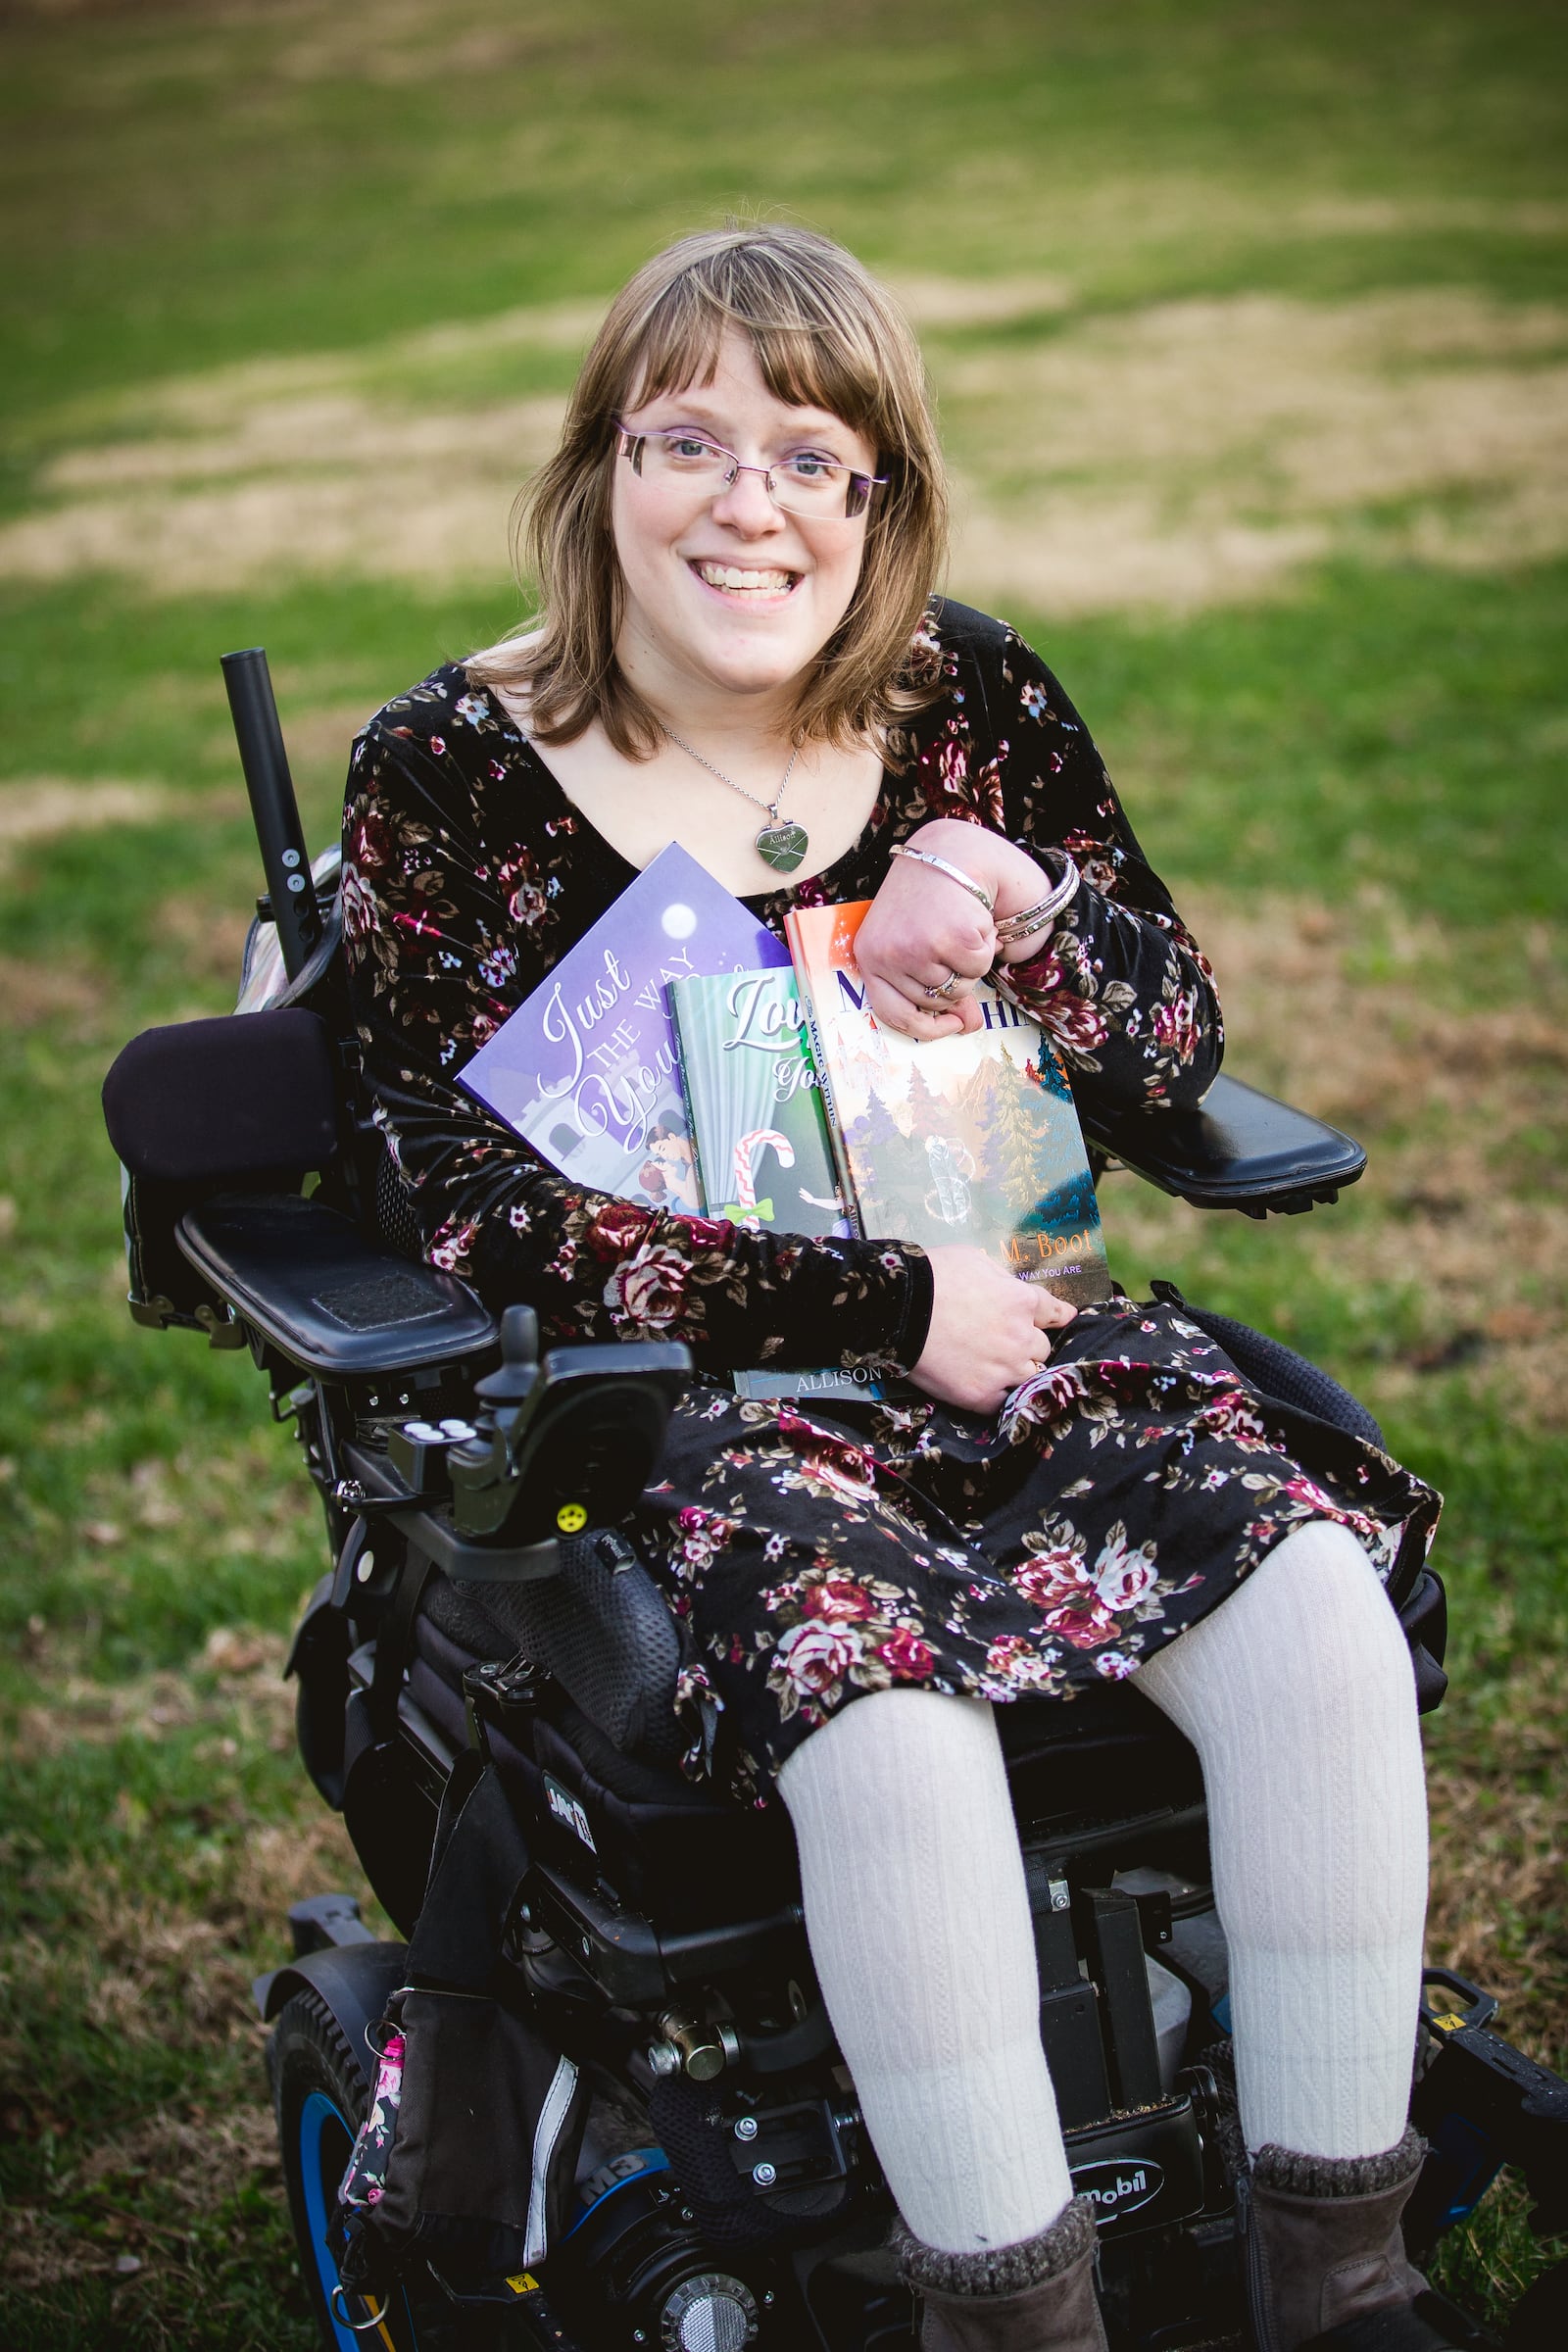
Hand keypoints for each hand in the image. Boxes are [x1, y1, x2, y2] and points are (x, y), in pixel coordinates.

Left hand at [857, 820, 1050, 1039]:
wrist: (952, 854)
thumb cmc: (930, 902)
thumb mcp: (919, 943)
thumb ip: (939, 988)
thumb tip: (968, 1026)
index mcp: (870, 956)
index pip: (891, 1014)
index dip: (925, 1028)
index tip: (951, 1025)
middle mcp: (887, 955)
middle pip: (933, 1002)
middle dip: (955, 981)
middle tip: (954, 944)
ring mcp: (917, 947)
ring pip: (959, 986)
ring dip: (970, 963)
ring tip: (959, 927)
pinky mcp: (949, 937)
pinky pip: (979, 966)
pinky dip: (985, 947)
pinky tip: (973, 919)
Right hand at [909, 1247, 1077, 1413]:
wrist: (896, 1308)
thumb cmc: (933, 1275)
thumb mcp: (974, 1259)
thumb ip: (1001, 1279)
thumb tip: (1008, 1289)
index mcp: (1022, 1301)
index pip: (1055, 1313)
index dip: (1057, 1316)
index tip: (1062, 1319)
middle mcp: (1020, 1338)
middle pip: (1041, 1349)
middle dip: (1028, 1344)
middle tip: (1006, 1342)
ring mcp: (1002, 1370)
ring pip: (1028, 1377)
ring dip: (1017, 1371)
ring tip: (996, 1367)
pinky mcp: (979, 1395)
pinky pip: (1002, 1402)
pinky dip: (996, 1394)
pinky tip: (983, 1386)